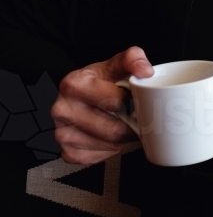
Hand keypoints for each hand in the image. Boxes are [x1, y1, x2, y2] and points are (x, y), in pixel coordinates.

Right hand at [51, 46, 153, 164]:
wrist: (83, 96)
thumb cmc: (101, 81)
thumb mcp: (116, 64)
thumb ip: (133, 59)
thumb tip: (146, 71)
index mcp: (73, 84)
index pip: (114, 101)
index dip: (130, 101)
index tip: (135, 99)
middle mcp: (62, 109)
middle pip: (112, 128)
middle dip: (130, 124)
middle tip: (136, 117)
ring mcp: (63, 133)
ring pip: (108, 144)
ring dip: (122, 138)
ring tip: (123, 124)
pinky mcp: (68, 152)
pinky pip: (99, 157)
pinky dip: (110, 150)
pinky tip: (109, 136)